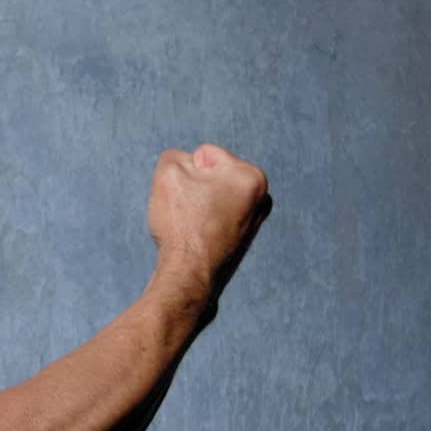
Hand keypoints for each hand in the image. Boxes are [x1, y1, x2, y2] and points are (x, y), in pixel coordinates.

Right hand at [146, 141, 270, 316]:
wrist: (190, 277)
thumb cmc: (182, 225)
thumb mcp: (169, 172)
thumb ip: (176, 156)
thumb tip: (188, 171)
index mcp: (253, 176)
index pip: (204, 154)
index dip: (186, 173)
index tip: (188, 199)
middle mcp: (261, 197)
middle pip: (209, 175)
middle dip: (193, 188)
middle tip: (190, 214)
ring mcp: (254, 220)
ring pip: (209, 197)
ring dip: (195, 206)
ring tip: (193, 228)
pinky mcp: (242, 239)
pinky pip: (211, 218)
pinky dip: (200, 224)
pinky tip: (198, 240)